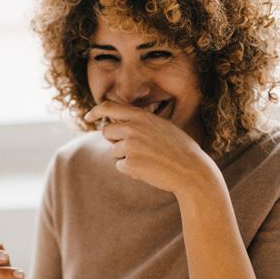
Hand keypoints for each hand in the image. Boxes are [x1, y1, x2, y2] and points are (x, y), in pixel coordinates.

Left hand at [85, 101, 218, 194]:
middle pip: (106, 132)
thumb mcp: (162, 127)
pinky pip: (120, 166)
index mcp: (141, 117)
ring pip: (113, 151)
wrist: (191, 171)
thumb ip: (140, 123)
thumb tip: (119, 125)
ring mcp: (130, 146)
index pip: (109, 107)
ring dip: (125, 157)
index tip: (88, 117)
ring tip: (148, 160)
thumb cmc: (179, 149)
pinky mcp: (129, 163)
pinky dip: (131, 170)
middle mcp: (133, 128)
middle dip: (114, 140)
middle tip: (133, 148)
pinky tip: (148, 169)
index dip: (95, 111)